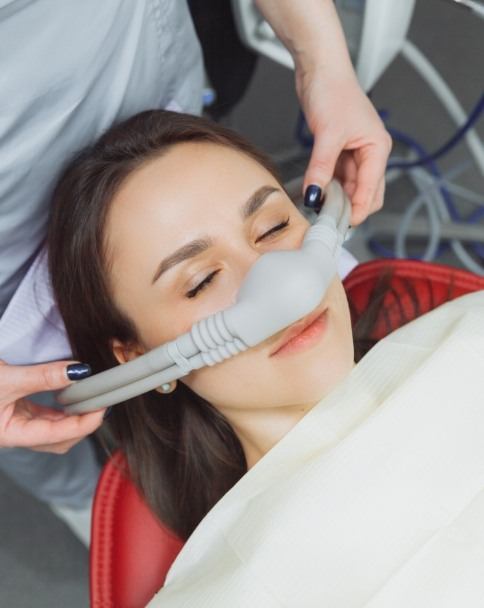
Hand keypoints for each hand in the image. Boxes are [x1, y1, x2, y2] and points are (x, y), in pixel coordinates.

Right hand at [0, 359, 105, 452]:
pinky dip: (62, 409)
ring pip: (54, 428)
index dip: (83, 424)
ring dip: (74, 416)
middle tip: (100, 403)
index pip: (55, 436)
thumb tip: (76, 372)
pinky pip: (46, 416)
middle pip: (59, 439)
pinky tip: (72, 398)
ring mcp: (16, 425)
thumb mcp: (6, 378)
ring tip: (91, 399)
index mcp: (10, 435)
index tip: (101, 408)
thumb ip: (42, 376)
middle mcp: (14, 434)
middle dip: (82, 425)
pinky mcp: (17, 413)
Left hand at [297, 70, 391, 225]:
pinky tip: (316, 193)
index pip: (372, 190)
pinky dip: (328, 187)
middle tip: (328, 222)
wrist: (320, 69)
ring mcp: (355, 153)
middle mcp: (370, 153)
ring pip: (350, 187)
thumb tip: (314, 195)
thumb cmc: (333, 91)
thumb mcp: (327, 135)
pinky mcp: (340, 150)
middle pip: (366, 193)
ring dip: (337, 199)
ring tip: (319, 210)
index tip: (341, 226)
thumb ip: (321, 168)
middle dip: (349, 208)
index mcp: (377, 148)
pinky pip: (337, 177)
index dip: (358, 211)